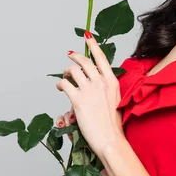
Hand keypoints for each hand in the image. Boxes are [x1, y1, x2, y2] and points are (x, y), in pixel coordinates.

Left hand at [56, 31, 124, 157]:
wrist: (110, 139)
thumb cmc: (112, 124)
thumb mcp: (115, 99)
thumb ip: (106, 88)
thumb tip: (96, 82)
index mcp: (112, 81)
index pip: (101, 58)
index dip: (93, 45)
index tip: (87, 36)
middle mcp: (101, 82)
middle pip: (84, 61)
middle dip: (75, 57)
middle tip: (70, 56)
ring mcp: (89, 90)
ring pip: (73, 71)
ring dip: (66, 72)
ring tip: (64, 77)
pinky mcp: (78, 100)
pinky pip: (65, 84)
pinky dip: (60, 84)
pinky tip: (60, 88)